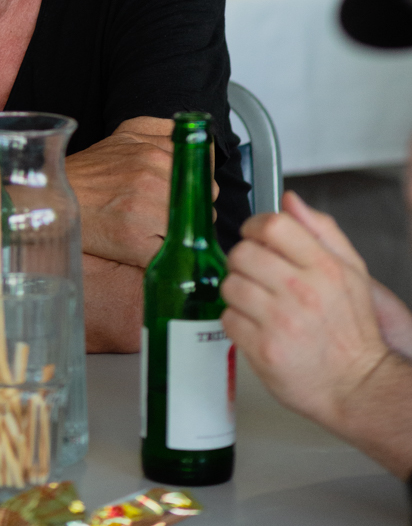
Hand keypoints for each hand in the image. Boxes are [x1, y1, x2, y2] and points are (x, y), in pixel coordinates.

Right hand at [68, 117, 189, 267]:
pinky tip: (142, 244)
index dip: (194, 190)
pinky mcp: (134, 240)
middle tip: (162, 214)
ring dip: (176, 233)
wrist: (52, 198)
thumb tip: (200, 145)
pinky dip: (160, 253)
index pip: (203, 177)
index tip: (181, 197)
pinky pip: (167, 252)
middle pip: (200, 205)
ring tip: (150, 229)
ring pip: (187, 229)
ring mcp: (145, 209)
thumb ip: (163, 133)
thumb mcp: (127, 136)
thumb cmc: (90, 172)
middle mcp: (152, 177)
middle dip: (188, 212)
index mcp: (154, 152)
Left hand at [220, 191, 391, 431]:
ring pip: (230, 285)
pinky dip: (236, 321)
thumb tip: (290, 200)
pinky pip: (227, 319)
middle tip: (253, 273)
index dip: (254, 226)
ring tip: (255, 302)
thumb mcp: (351, 272)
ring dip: (237, 291)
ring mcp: (280, 322)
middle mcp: (301, 292)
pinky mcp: (264, 350)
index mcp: (324, 268)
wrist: (359, 386)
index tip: (254, 236)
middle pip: (242, 253)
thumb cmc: (353, 330)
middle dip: (242, 261)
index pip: (273, 225)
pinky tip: (254, 326)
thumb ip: (321, 230)